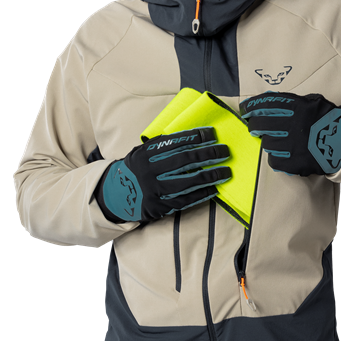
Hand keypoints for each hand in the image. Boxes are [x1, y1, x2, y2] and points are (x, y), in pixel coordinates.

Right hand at [98, 127, 230, 221]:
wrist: (115, 195)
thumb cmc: (135, 170)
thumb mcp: (141, 153)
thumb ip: (161, 145)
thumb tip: (191, 136)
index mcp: (145, 154)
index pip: (175, 142)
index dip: (196, 137)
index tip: (212, 134)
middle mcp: (149, 171)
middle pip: (185, 160)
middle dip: (208, 154)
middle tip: (225, 151)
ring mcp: (154, 190)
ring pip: (188, 182)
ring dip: (210, 176)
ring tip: (226, 172)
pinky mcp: (159, 206)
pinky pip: (185, 200)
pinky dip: (201, 194)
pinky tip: (214, 189)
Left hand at [239, 91, 340, 175]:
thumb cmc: (328, 120)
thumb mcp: (312, 101)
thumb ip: (292, 101)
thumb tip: (269, 100)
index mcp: (296, 108)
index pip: (264, 104)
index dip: (250, 106)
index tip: (244, 109)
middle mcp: (292, 126)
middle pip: (260, 124)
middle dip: (253, 124)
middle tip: (253, 126)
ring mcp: (292, 146)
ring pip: (266, 144)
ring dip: (268, 141)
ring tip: (275, 140)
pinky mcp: (295, 163)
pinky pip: (274, 160)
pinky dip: (275, 157)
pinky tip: (282, 153)